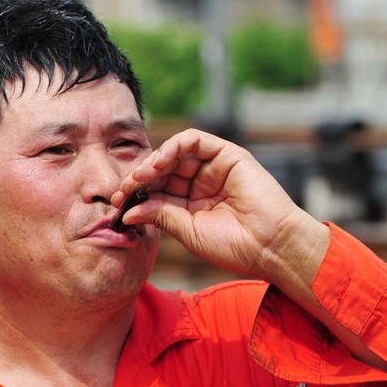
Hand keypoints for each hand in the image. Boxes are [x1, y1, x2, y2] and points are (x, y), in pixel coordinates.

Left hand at [112, 128, 327, 283]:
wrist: (270, 246)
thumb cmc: (233, 245)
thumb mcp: (186, 230)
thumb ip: (159, 214)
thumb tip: (127, 211)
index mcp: (191, 204)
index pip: (157, 190)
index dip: (136, 193)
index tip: (117, 203)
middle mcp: (202, 183)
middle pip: (162, 170)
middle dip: (139, 177)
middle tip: (122, 189)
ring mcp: (214, 168)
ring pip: (175, 153)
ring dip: (153, 162)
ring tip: (139, 177)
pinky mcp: (228, 155)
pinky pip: (195, 140)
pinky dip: (173, 147)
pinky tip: (159, 163)